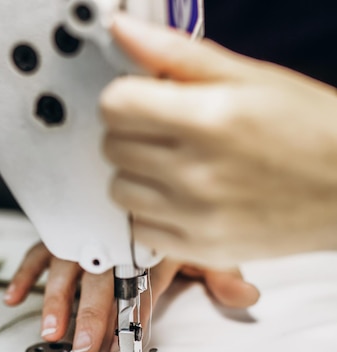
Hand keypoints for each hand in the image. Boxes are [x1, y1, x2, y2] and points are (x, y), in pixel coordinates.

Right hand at [4, 242, 258, 351]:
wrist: (150, 176)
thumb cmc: (172, 220)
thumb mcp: (202, 244)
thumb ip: (220, 274)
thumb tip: (246, 298)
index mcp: (151, 244)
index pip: (142, 285)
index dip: (132, 317)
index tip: (123, 346)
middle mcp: (115, 239)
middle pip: (103, 279)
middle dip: (93, 315)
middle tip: (84, 346)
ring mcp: (86, 234)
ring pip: (67, 266)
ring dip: (57, 299)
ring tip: (50, 330)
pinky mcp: (65, 230)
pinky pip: (40, 250)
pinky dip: (26, 273)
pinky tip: (16, 297)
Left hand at [100, 14, 336, 266]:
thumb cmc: (310, 131)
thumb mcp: (249, 78)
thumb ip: (178, 55)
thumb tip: (122, 30)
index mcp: (209, 118)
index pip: (116, 105)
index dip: (124, 97)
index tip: (140, 99)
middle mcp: (197, 172)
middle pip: (112, 148)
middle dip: (131, 133)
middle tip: (163, 132)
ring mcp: (196, 216)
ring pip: (119, 191)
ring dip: (136, 175)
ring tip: (171, 168)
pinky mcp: (200, 249)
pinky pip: (141, 231)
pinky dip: (150, 214)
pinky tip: (177, 200)